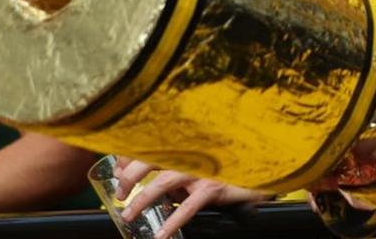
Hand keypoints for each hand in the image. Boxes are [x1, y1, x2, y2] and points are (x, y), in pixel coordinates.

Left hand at [113, 159, 262, 238]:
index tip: (117, 171)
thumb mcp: (194, 164)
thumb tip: (144, 180)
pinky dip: (172, 222)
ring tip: (129, 214)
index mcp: (182, 145)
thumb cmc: (224, 166)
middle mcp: (189, 153)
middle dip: (128, 177)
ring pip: (162, 182)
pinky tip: (161, 234)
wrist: (258, 169)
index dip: (127, 157)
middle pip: (148, 160)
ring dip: (141, 199)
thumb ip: (171, 169)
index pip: (147, 146)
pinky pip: (187, 207)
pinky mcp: (213, 187)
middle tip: (120, 194)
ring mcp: (200, 170)